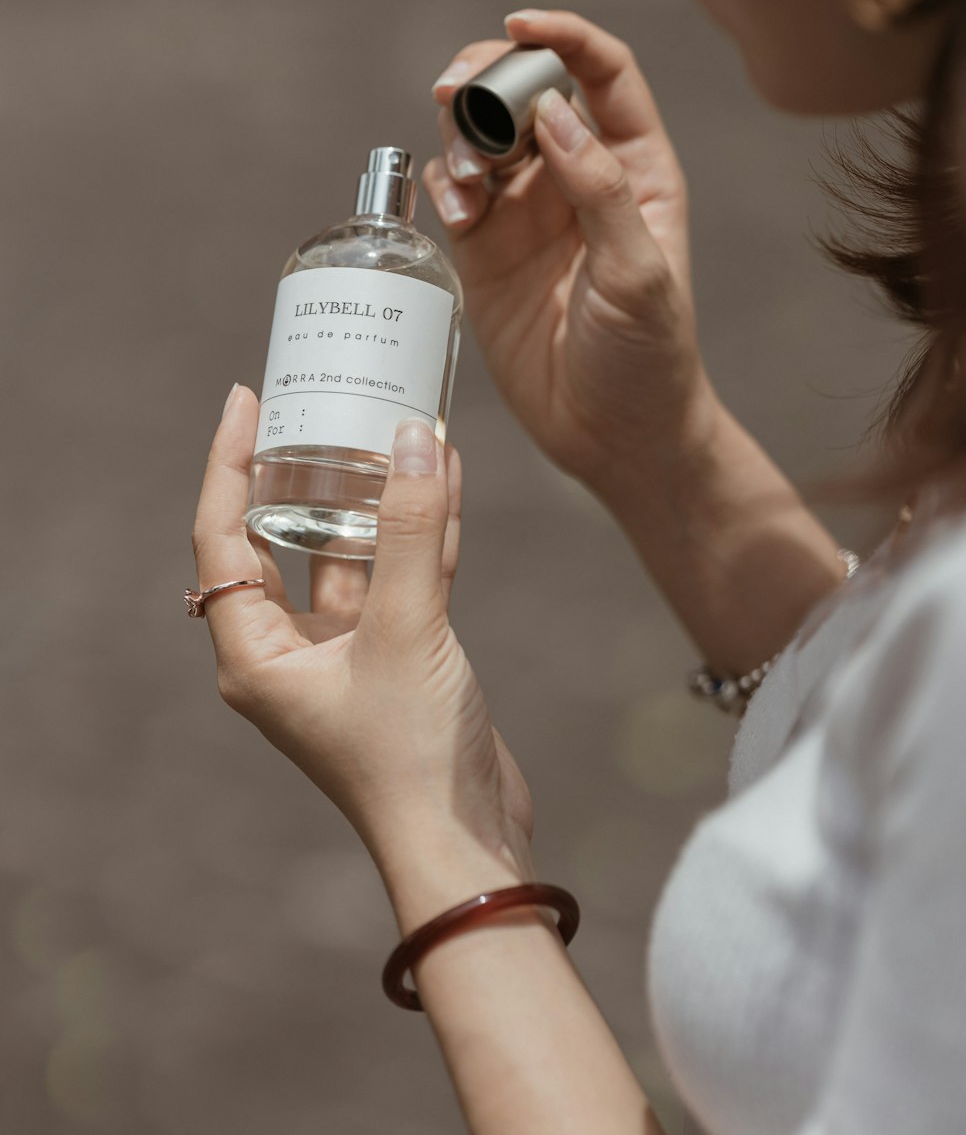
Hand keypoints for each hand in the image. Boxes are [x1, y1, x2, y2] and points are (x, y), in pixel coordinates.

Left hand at [190, 387, 535, 919]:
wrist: (466, 843)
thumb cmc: (409, 755)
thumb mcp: (406, 629)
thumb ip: (408, 531)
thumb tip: (413, 437)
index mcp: (255, 654)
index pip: (222, 536)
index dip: (229, 462)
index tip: (247, 400)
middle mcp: (290, 651)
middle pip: (284, 538)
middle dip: (306, 472)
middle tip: (321, 404)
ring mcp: (346, 656)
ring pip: (351, 554)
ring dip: (376, 496)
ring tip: (393, 425)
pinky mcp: (397, 661)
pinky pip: (400, 579)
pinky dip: (420, 532)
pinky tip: (444, 477)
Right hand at [424, 8, 720, 503]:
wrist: (612, 435)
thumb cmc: (648, 356)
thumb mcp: (638, 274)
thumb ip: (599, 190)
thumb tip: (554, 112)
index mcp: (635, 167)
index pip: (602, 72)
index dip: (563, 34)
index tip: (518, 24)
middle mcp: (578, 175)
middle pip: (528, 88)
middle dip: (488, 75)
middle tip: (455, 89)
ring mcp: (528, 209)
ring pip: (481, 132)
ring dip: (461, 133)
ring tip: (466, 178)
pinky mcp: (486, 247)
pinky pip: (455, 189)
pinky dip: (446, 186)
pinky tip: (457, 214)